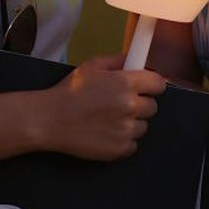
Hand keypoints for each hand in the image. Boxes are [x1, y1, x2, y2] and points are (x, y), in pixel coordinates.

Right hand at [41, 54, 166, 160]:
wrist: (49, 120)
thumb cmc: (69, 91)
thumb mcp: (92, 66)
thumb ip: (117, 61)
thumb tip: (136, 59)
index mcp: (126, 83)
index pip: (159, 84)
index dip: (151, 85)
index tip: (145, 88)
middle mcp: (130, 107)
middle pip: (152, 107)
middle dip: (139, 104)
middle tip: (120, 104)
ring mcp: (126, 130)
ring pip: (142, 127)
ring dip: (131, 123)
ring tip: (109, 120)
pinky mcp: (120, 149)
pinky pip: (132, 144)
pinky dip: (123, 140)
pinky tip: (106, 133)